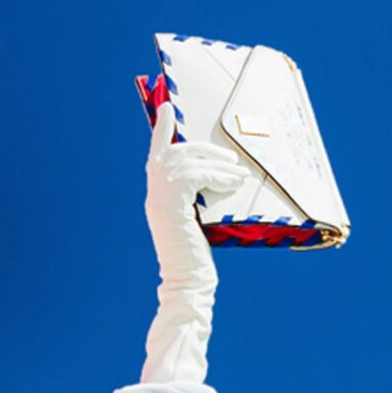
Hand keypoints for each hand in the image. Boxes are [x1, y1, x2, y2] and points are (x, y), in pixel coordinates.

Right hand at [141, 100, 255, 383]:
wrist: (188, 285)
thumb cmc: (196, 261)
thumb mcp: (196, 224)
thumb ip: (197, 201)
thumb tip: (217, 179)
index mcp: (158, 197)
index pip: (157, 155)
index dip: (161, 131)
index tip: (168, 107)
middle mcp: (153, 194)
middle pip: (174, 153)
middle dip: (203, 147)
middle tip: (230, 156)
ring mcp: (159, 200)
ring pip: (185, 161)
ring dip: (215, 162)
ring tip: (238, 172)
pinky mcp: (170, 206)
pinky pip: (193, 175)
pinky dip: (215, 175)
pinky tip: (233, 183)